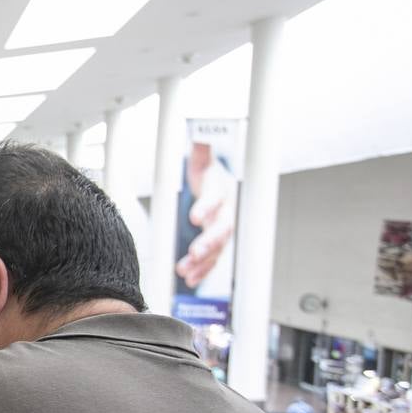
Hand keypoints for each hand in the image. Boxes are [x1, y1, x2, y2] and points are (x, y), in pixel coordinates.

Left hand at [177, 144, 236, 288]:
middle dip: (208, 241)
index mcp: (222, 190)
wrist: (218, 185)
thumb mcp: (202, 159)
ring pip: (217, 248)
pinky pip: (212, 259)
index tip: (193, 217)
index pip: (216, 198)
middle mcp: (227, 211)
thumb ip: (201, 149)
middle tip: (194, 253)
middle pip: (221, 229)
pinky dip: (202, 270)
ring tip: (185, 272)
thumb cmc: (207, 173)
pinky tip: (190, 279)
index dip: (206, 207)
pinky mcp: (216, 243)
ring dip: (203, 262)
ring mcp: (223, 229)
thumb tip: (198, 132)